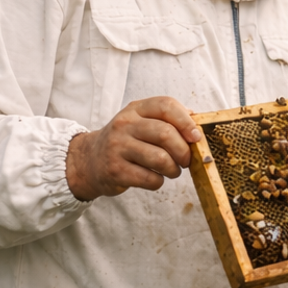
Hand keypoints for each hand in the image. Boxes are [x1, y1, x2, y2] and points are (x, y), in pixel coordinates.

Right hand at [65, 96, 202, 200]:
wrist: (90, 160)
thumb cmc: (126, 141)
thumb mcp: (142, 122)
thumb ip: (168, 119)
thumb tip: (197, 121)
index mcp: (136, 109)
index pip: (166, 106)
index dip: (186, 121)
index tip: (196, 137)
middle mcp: (124, 124)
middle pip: (166, 134)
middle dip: (184, 151)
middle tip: (186, 160)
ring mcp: (118, 147)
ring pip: (160, 159)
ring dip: (174, 169)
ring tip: (172, 171)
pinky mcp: (115, 170)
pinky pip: (150, 178)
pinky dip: (159, 182)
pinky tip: (155, 178)